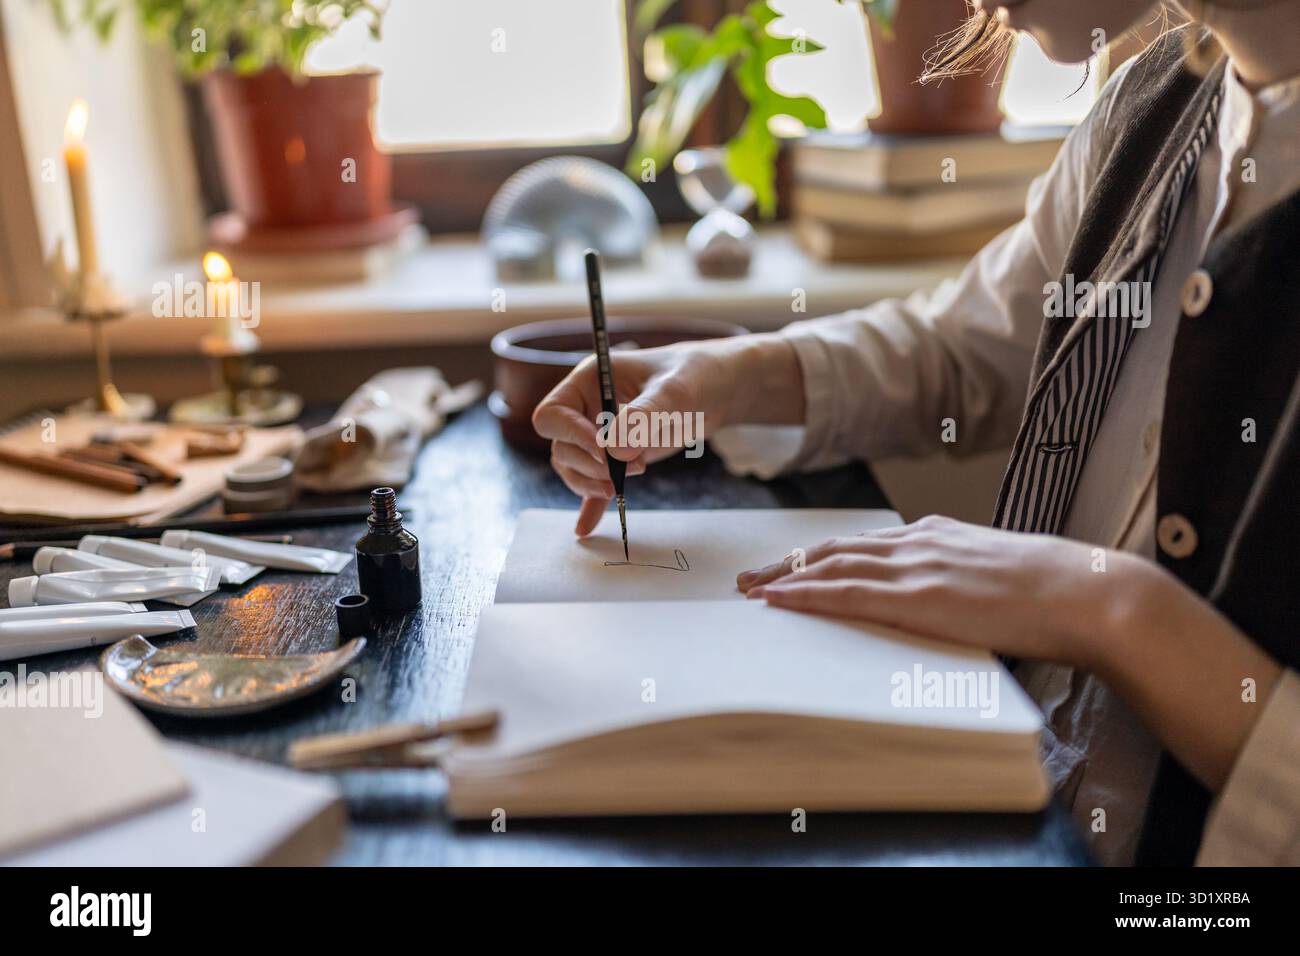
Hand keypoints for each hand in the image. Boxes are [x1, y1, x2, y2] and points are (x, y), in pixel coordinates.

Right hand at [533, 336, 802, 534]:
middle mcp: (586, 408)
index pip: (552, 415)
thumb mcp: (674, 392)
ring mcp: (598, 434)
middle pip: (560, 448)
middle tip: (633, 466)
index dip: (571, 436)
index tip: (604, 452)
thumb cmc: (695, 376)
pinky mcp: (615, 458)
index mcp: (588, 381)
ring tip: (633, 475)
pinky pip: (593, 482)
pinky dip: (590, 505)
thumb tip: (611, 451)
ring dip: (595, 482)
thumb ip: (643, 417)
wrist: (717, 389)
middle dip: (591, 464)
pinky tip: (586, 528)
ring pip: (572, 468)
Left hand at [737, 515, 1123, 666]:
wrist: (1089, 595)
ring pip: (831, 566)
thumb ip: (965, 581)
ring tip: (751, 591)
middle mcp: (919, 542)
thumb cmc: (1058, 592)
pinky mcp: (920, 596)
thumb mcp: (1000, 575)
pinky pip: (847, 593)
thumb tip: (953, 602)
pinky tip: (779, 601)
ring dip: (785, 578)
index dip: (821, 554)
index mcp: (938, 535)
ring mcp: (918, 566)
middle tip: (751, 579)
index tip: (790, 565)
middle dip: (788, 563)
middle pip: (835, 548)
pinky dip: (806, 595)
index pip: (864, 542)